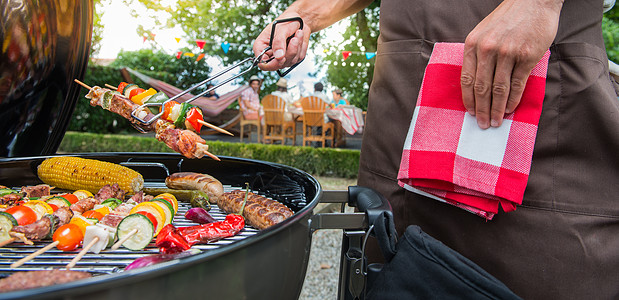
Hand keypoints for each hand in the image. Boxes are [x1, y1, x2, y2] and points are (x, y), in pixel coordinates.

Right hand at [253, 12, 310, 70]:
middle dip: (289, 53)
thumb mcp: (281, 29)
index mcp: (261, 47)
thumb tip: (279, 57)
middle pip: (277, 65)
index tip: (281, 57)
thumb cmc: (286, 21)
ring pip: (289, 62)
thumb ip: (278, 42)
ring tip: (297, 33)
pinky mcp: (292, 58)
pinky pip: (298, 58)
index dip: (271, 64)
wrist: (299, 19)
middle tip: (294, 40)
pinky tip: (299, 38)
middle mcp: (270, 54)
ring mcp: (281, 58)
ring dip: (296, 47)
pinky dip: (301, 47)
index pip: (262, 63)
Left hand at [461, 0, 562, 128]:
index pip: (467, 79)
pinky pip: (517, 84)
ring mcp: (507, 53)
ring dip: (497, 109)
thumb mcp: (484, 32)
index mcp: (473, 44)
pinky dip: (513, 100)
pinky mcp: (527, 56)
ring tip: (496, 121)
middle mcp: (488, 49)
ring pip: (499, 89)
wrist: (534, 1)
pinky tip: (510, 109)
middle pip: (482, 88)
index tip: (470, 112)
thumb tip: (476, 83)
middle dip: (481, 110)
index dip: (468, 99)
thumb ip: (478, 54)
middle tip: (482, 124)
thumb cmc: (508, 18)